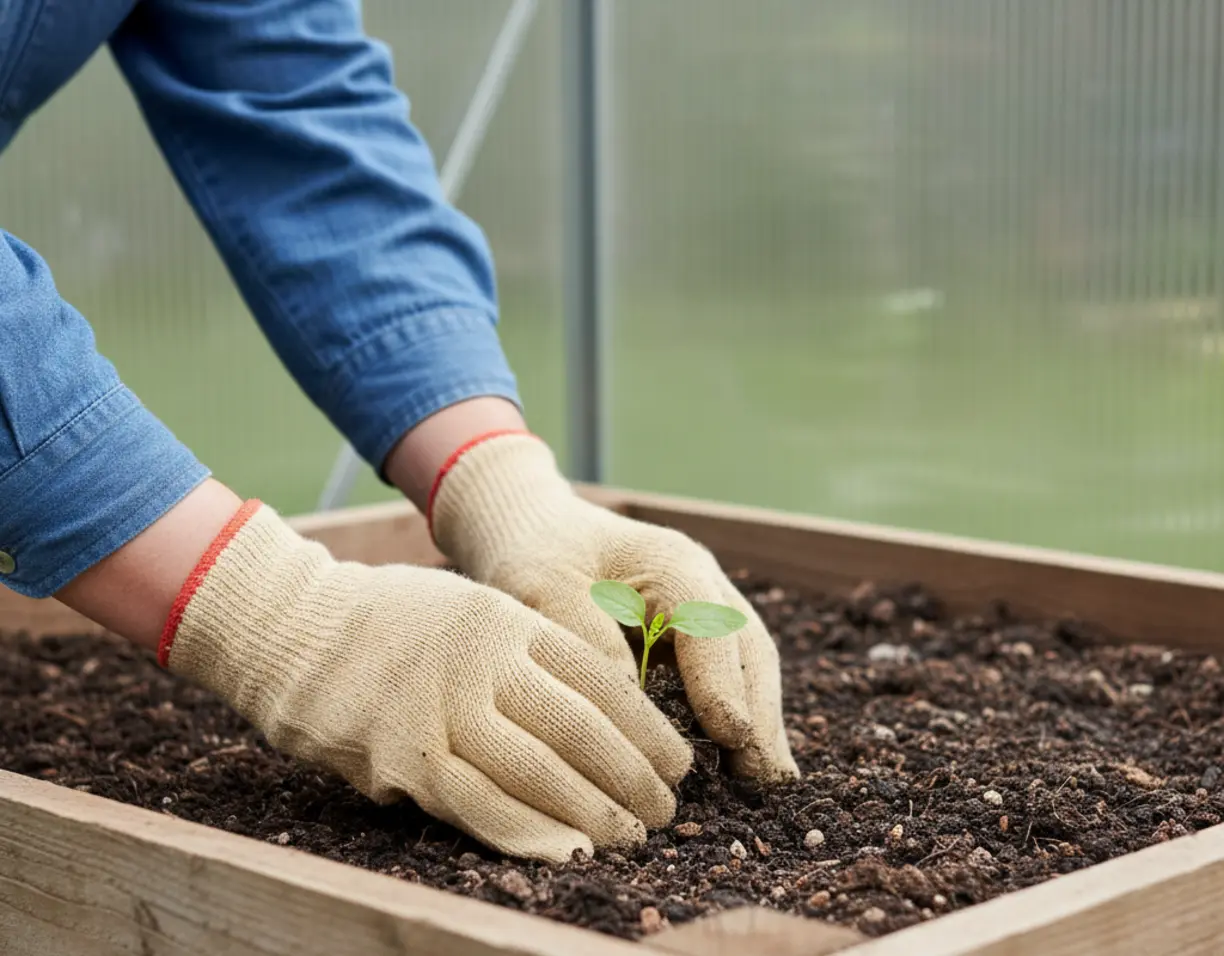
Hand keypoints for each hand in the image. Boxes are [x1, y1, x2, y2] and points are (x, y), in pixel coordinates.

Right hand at [159, 501, 692, 861]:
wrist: (293, 628)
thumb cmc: (392, 621)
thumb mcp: (471, 608)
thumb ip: (528, 650)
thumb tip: (604, 709)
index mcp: (507, 621)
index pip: (599, 680)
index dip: (647, 728)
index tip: (677, 762)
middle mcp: (482, 662)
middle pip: (580, 728)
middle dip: (632, 776)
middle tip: (666, 811)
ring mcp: (441, 710)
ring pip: (537, 771)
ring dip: (592, 813)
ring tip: (630, 838)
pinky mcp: (404, 757)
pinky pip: (478, 804)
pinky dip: (528, 833)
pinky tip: (567, 850)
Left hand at [430, 433, 799, 782]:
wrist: (539, 531)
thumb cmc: (539, 556)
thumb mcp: (545, 587)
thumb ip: (588, 638)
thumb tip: (629, 706)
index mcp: (673, 564)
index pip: (710, 626)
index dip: (722, 681)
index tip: (731, 734)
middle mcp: (705, 584)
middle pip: (749, 650)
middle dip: (760, 713)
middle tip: (764, 779)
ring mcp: (709, 608)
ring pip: (750, 666)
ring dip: (760, 723)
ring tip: (764, 783)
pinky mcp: (697, 637)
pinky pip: (731, 678)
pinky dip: (739, 718)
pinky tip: (738, 765)